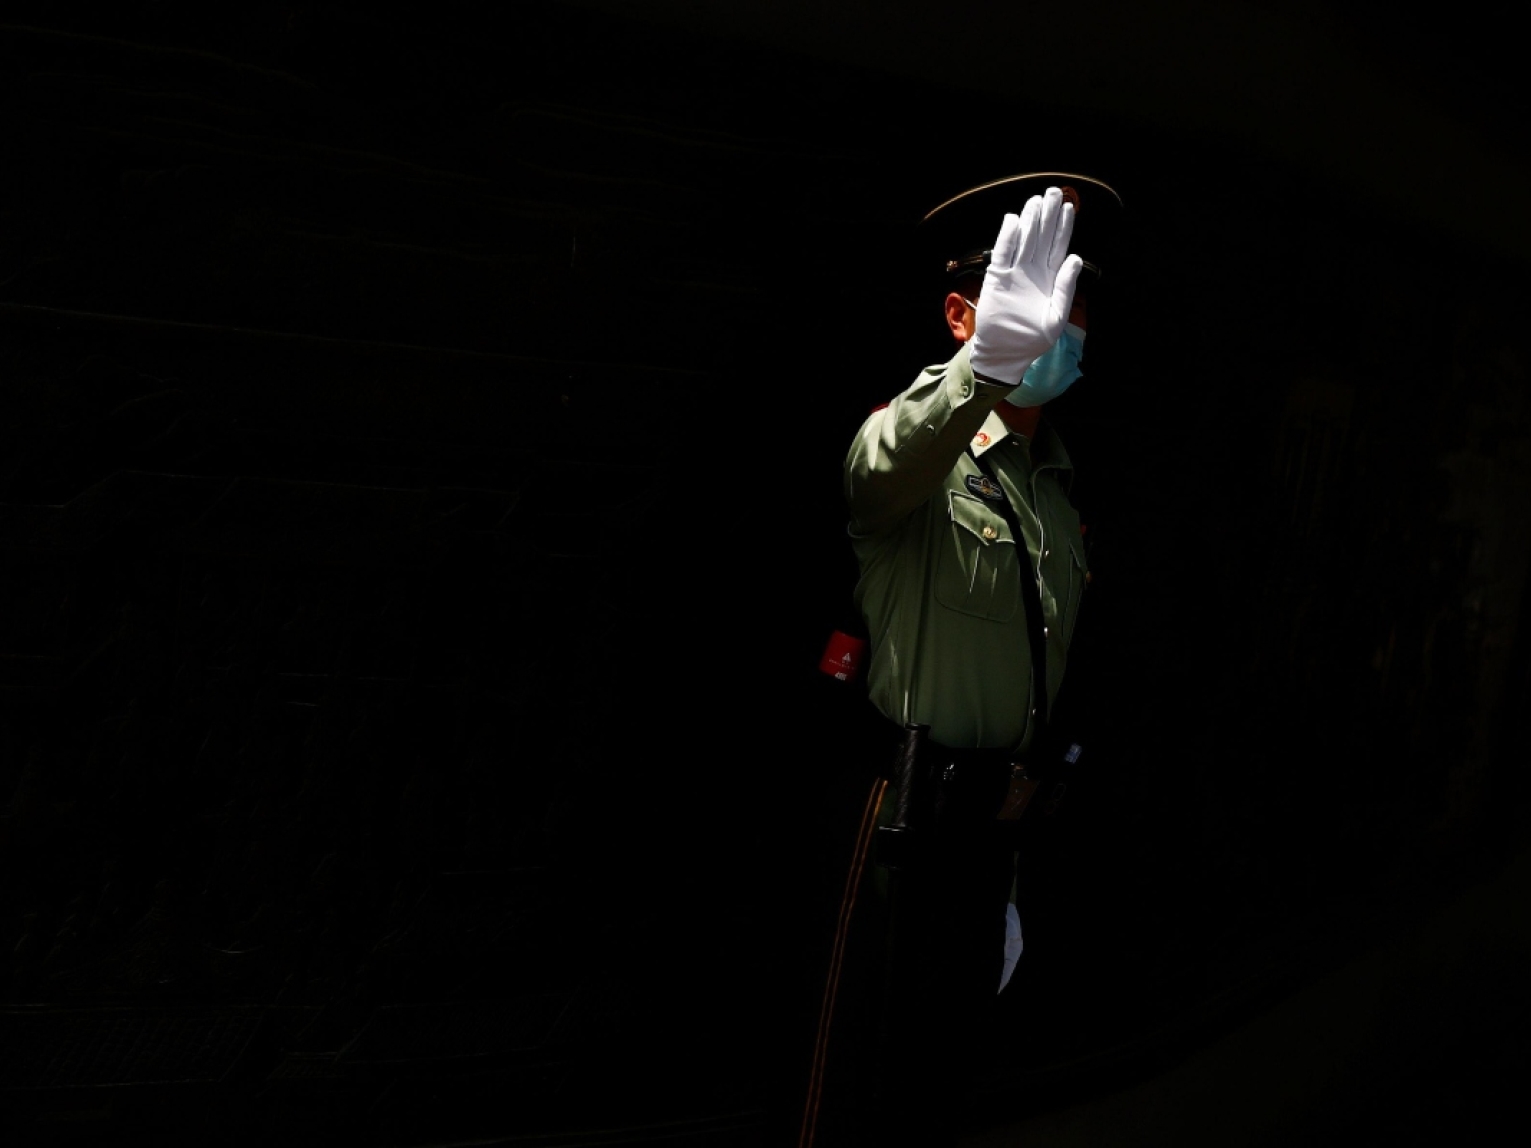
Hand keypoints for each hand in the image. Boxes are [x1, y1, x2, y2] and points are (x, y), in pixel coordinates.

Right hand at [968, 187, 1083, 388]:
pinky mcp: (997, 278)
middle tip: (1054, 192)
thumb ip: (1066, 288)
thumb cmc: (1032, 340)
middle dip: (1048, 215)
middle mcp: (1032, 271)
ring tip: (1037, 200)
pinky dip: (1007, 236)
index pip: (1058, 246)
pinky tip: (1014, 220)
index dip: (1064, 227)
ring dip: (1030, 220)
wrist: (1005, 354)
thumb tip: (1074, 258)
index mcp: (1050, 279)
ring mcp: (1014, 273)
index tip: (1069, 207)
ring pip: (1024, 240)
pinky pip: (1002, 252)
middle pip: (1042, 237)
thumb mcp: (1057, 317)